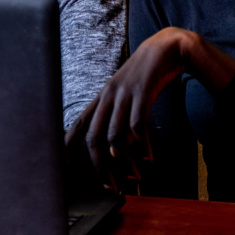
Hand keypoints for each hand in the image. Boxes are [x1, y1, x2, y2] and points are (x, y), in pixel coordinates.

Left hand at [67, 28, 234, 188]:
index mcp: (101, 97)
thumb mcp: (125, 94)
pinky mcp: (142, 92)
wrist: (166, 47)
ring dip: (125, 161)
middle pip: (93, 137)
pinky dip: (142, 145)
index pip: (78, 125)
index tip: (67, 170)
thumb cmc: (145, 75)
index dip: (70, 148)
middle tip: (111, 187)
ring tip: (136, 177)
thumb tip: (113, 151)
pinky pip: (138, 124)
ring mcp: (123, 93)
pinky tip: (149, 156)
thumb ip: (116, 118)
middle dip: (99, 167)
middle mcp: (108, 95)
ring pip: (115, 135)